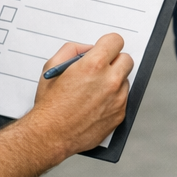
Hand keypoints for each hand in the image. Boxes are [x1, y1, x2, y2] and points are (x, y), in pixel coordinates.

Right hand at [28, 34, 133, 157]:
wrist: (50, 136)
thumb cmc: (49, 105)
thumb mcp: (51, 68)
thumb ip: (72, 50)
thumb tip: (88, 48)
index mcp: (94, 66)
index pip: (116, 41)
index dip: (108, 44)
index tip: (104, 49)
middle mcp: (110, 81)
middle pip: (126, 59)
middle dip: (114, 61)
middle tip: (101, 69)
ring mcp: (117, 99)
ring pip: (125, 80)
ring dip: (114, 81)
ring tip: (93, 91)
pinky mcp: (120, 115)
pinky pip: (123, 99)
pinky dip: (112, 99)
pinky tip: (95, 105)